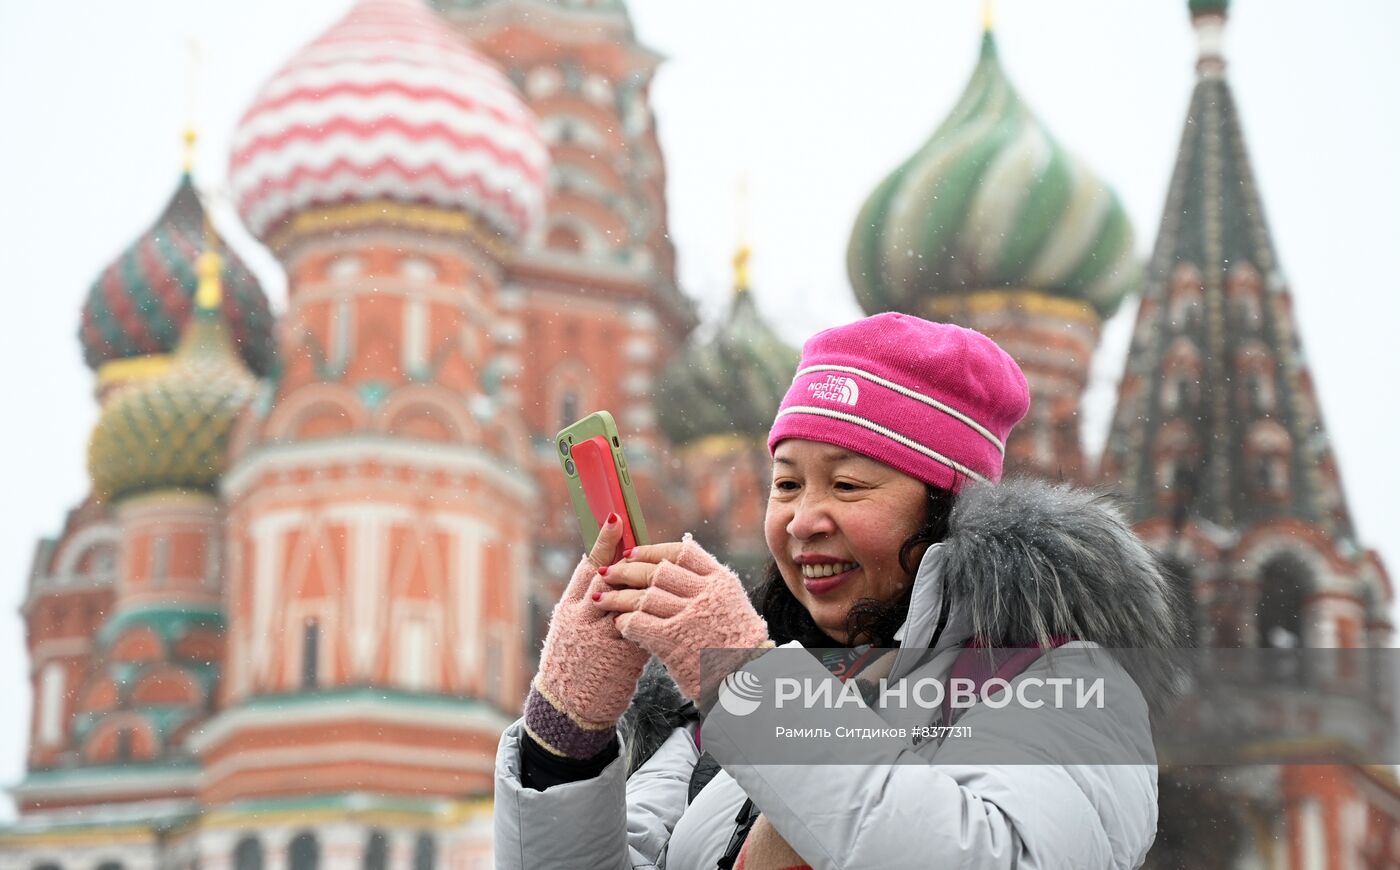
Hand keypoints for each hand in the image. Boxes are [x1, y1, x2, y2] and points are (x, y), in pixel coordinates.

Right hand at [525, 514, 650, 758]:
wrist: (567, 710)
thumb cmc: (571, 664)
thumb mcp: (570, 628)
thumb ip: (589, 602)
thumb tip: (612, 570)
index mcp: (570, 609)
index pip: (588, 568)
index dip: (604, 543)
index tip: (617, 519)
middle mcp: (584, 620)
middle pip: (612, 578)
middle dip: (631, 557)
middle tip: (652, 540)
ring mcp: (603, 637)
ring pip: (632, 602)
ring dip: (649, 587)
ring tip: (665, 569)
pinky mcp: (624, 655)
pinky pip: (645, 629)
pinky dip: (657, 618)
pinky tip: (670, 610)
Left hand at [592, 533, 770, 700]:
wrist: (743, 677)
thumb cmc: (735, 640)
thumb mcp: (730, 601)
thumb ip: (705, 581)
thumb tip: (674, 557)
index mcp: (719, 579)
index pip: (680, 552)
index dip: (651, 551)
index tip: (632, 553)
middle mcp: (704, 593)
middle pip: (657, 572)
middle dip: (626, 570)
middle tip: (607, 572)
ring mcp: (688, 616)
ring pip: (643, 596)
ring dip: (617, 596)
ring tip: (600, 597)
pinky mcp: (672, 640)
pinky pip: (639, 623)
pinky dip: (625, 621)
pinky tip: (618, 622)